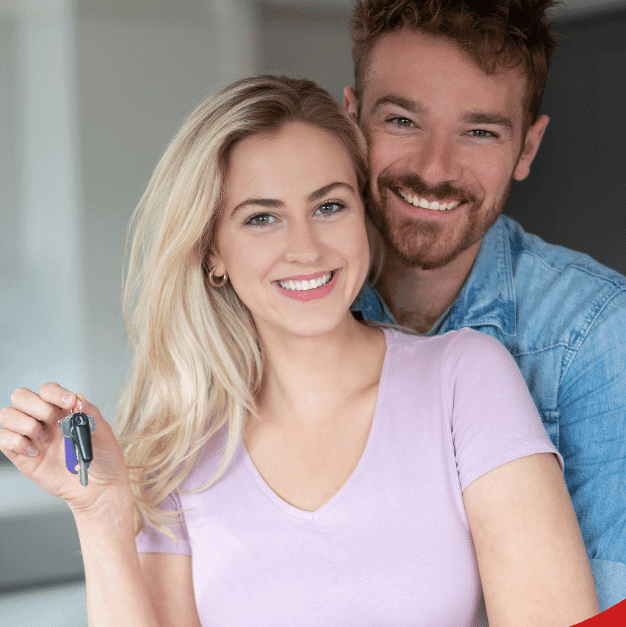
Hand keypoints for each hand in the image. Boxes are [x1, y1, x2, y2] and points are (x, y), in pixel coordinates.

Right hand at [0, 383, 131, 514]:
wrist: (99, 487)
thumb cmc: (103, 459)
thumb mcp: (104, 433)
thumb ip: (91, 414)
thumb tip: (79, 399)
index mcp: (64, 411)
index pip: (48, 390)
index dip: (55, 393)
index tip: (69, 402)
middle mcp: (44, 420)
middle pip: (21, 396)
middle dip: (37, 406)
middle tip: (54, 423)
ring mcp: (31, 437)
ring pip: (7, 415)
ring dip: (25, 424)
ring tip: (44, 438)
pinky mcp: (22, 456)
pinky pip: (3, 439)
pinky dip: (16, 442)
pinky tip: (35, 451)